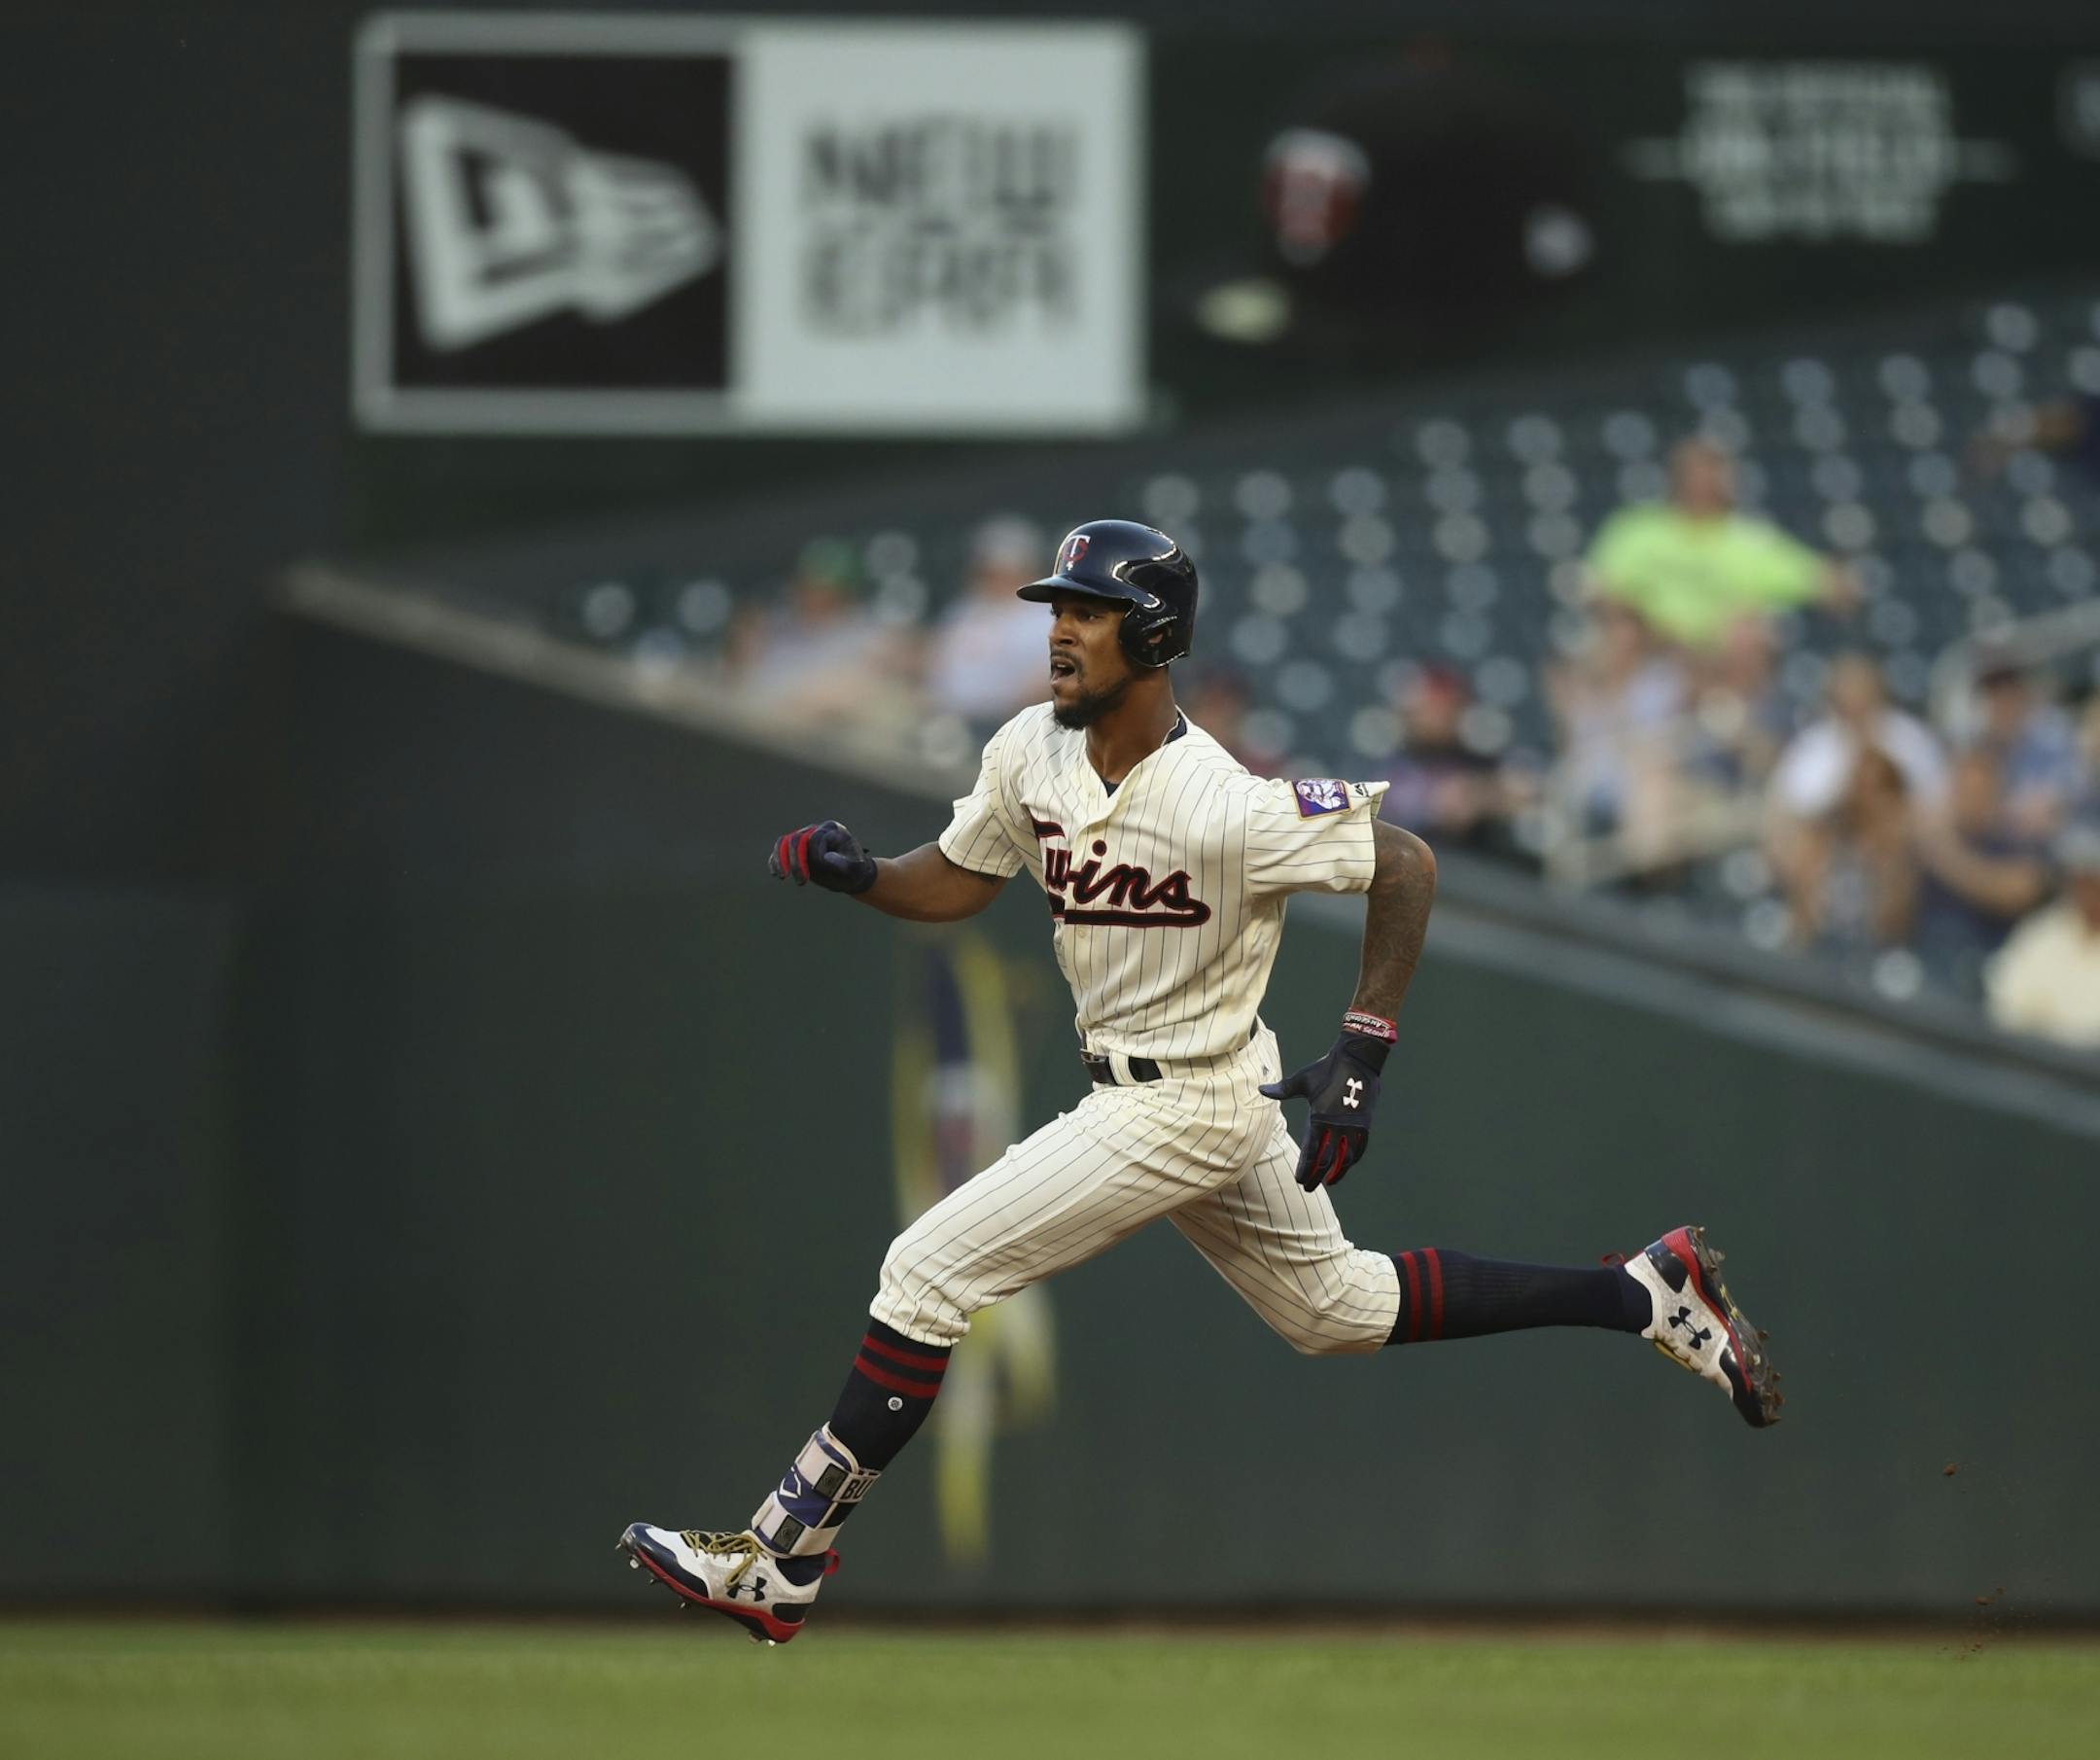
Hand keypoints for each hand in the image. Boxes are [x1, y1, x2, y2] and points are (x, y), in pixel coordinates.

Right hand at [768, 821, 877, 893]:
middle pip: (796, 839)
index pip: (815, 838)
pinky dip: (776, 861)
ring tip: (782, 876)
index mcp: (832, 830)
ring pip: (784, 842)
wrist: (852, 873)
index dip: (814, 856)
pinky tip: (776, 873)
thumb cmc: (855, 869)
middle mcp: (816, 830)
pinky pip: (780, 850)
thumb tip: (826, 858)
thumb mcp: (855, 868)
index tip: (824, 870)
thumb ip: (843, 863)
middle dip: (796, 861)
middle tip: (802, 882)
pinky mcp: (797, 849)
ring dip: (780, 859)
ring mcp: (804, 838)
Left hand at [1258, 1031, 1390, 1189]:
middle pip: (1327, 1160)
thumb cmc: (1326, 1067)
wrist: (1357, 1057)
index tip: (1299, 1180)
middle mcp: (1337, 1124)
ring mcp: (1353, 1125)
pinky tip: (1347, 1164)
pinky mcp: (1365, 1122)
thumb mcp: (1302, 1080)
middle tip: (1309, 1188)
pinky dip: (1353, 1158)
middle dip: (1317, 1176)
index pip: (1311, 1151)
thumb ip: (1282, 1090)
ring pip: (1346, 1157)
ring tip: (1330, 1182)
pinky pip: (1360, 1147)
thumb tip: (1261, 1089)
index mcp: (1319, 1117)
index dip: (1305, 1168)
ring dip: (1338, 1172)